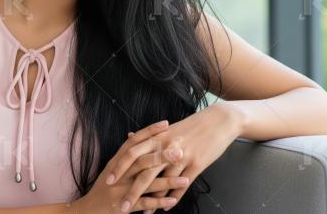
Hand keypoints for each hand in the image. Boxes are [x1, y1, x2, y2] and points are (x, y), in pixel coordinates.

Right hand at [70, 120, 190, 212]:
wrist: (88, 211)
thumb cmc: (103, 188)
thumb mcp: (111, 169)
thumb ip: (124, 155)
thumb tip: (134, 136)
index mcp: (116, 162)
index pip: (133, 142)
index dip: (149, 132)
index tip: (166, 124)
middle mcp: (119, 174)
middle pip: (141, 161)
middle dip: (161, 156)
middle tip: (179, 151)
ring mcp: (121, 190)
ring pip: (146, 182)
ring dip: (167, 181)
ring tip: (185, 179)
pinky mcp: (124, 206)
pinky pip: (144, 203)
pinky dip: (159, 202)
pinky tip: (173, 200)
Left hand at [104, 102, 241, 211]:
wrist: (218, 121)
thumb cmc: (190, 126)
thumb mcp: (167, 129)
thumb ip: (147, 136)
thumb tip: (128, 137)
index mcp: (157, 137)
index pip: (131, 153)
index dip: (119, 167)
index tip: (108, 180)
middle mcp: (166, 147)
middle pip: (144, 172)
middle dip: (131, 191)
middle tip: (120, 204)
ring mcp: (182, 157)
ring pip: (163, 183)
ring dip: (153, 200)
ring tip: (144, 213)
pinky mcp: (196, 165)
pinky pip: (182, 185)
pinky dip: (173, 198)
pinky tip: (167, 207)